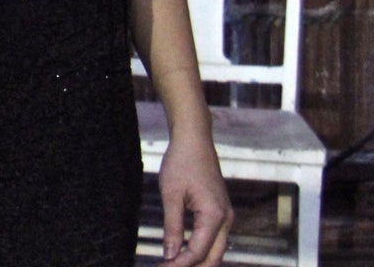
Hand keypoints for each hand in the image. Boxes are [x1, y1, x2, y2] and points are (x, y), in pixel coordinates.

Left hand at [157, 131, 231, 265]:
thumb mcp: (171, 195)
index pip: (198, 252)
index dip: (180, 265)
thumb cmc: (181, 163)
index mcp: (214, 216)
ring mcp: (226, 217)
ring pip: (216, 251)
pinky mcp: (221, 213)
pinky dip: (200, 251)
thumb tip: (170, 255)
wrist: (195, 140)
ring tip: (172, 265)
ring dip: (196, 262)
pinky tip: (182, 254)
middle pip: (213, 258)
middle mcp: (226, 220)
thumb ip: (172, 227)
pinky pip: (214, 240)